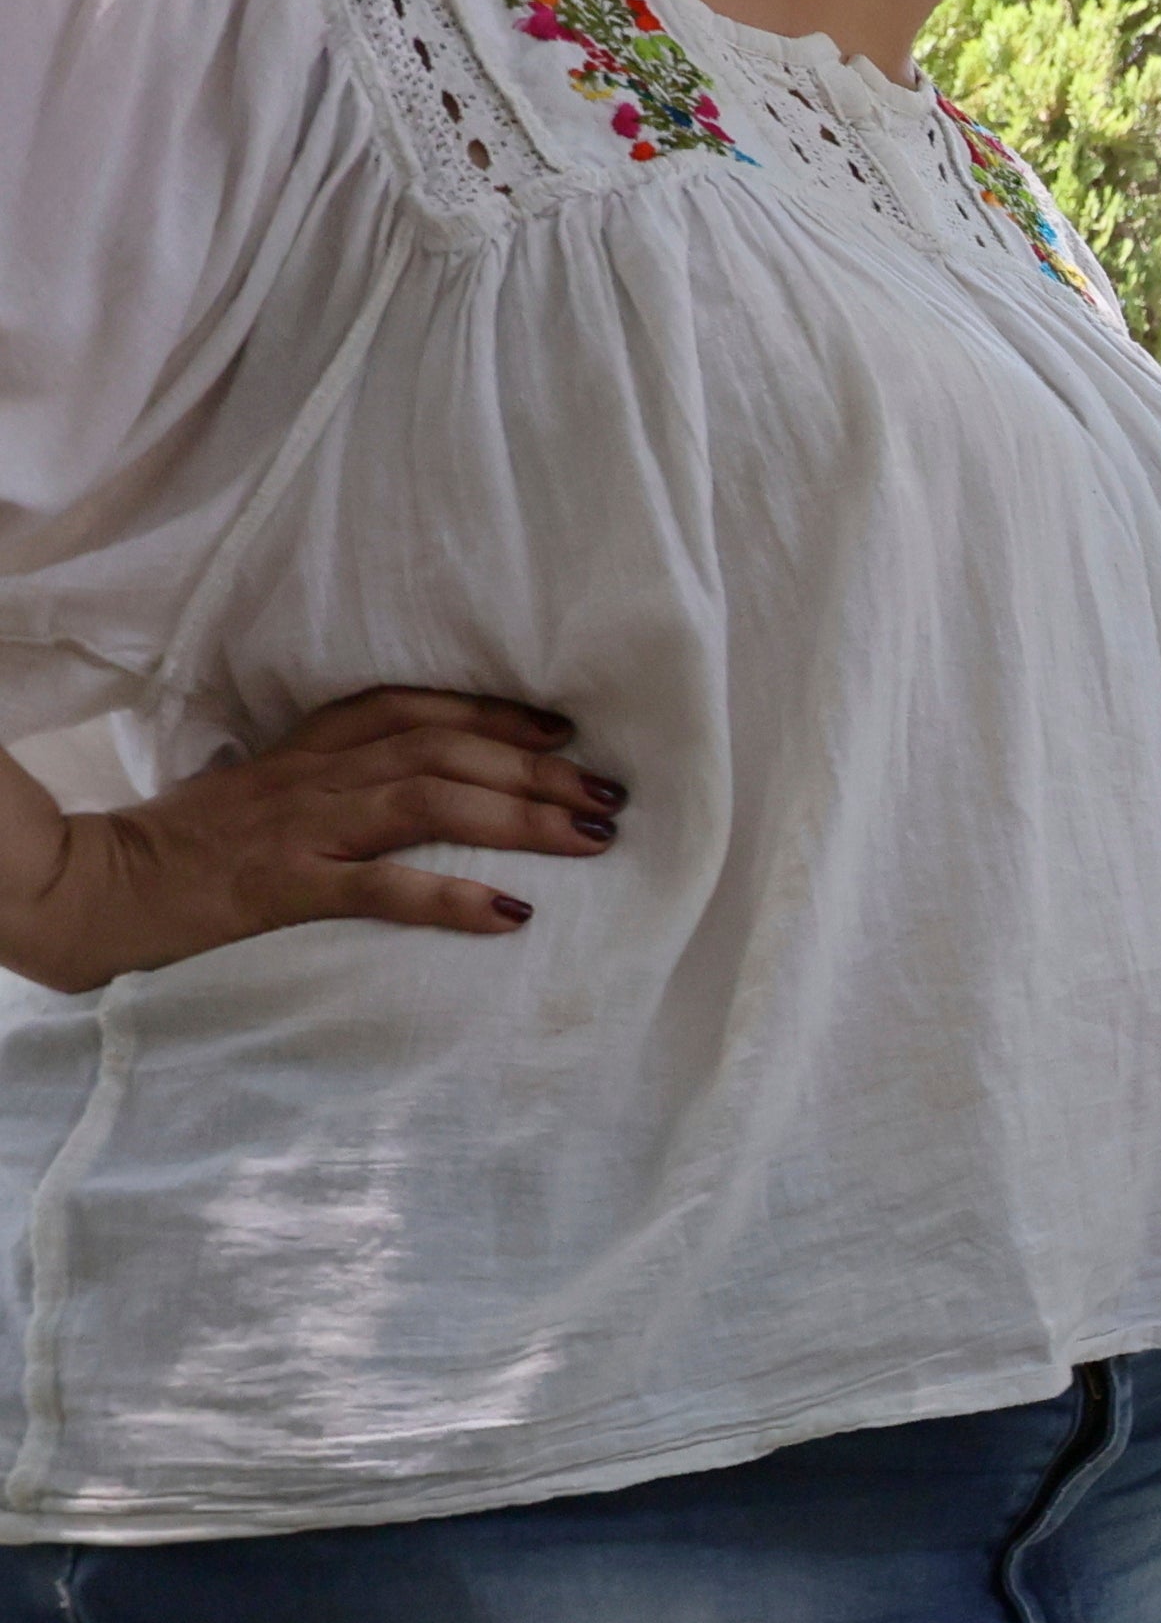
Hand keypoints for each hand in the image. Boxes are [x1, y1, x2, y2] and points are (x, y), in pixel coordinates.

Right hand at [0, 686, 617, 994]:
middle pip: (442, 749)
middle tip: (609, 792)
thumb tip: (408, 792)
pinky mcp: (283, 888)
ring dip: (519, 815)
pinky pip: (380, 888)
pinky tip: (511, 913)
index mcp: (305, 753)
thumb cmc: (177, 850)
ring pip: (428, 800)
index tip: (563, 729)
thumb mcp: (257, 797)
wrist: (88, 887)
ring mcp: (300, 829)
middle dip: (535, 768)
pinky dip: (452, 896)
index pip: (411, 709)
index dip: (494, 712)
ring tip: (590, 837)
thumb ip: (324, 784)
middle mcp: (312, 777)